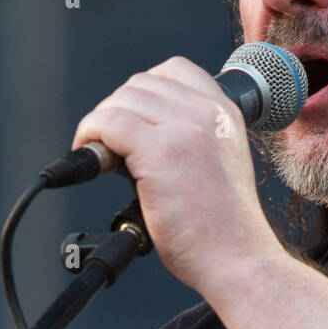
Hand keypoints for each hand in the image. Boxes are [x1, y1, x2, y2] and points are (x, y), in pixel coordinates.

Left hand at [71, 56, 283, 296]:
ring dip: (101, 123)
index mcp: (225, 113)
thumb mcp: (220, 162)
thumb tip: (139, 131)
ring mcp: (184, 129)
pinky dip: (90, 135)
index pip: (174, 70)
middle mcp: (207, 113)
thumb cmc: (225, 227)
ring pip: (122, 101)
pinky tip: (91, 157)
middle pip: (141, 84)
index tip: (132, 117)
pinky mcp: (159, 153)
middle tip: (110, 143)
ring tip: (100, 154)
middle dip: (118, 109)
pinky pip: (109, 123)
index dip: (143, 90)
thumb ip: (192, 137)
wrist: (237, 258)